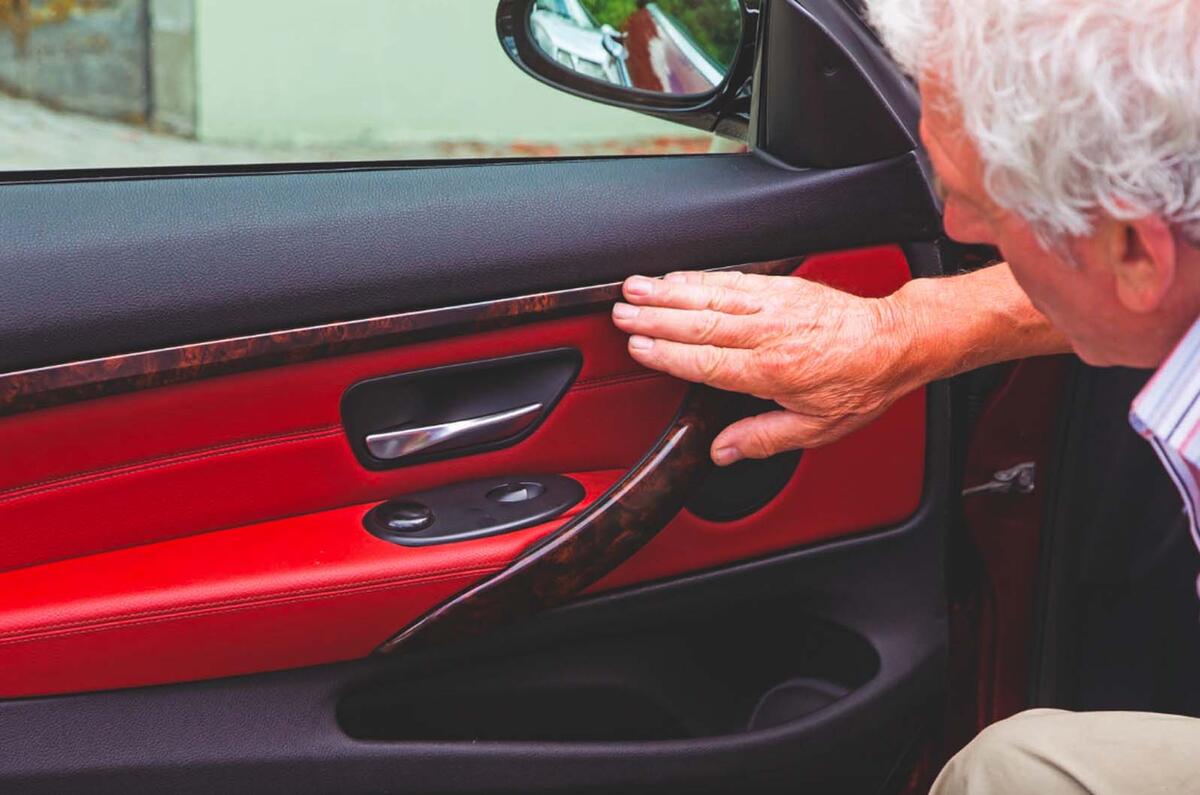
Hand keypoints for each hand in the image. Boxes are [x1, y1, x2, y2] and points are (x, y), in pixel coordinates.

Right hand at [611, 270, 920, 464]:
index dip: (668, 354)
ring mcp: (775, 305)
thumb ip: (763, 439)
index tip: (638, 347)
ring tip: (635, 287)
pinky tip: (677, 276)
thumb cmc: (859, 386)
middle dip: (656, 317)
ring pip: (712, 296)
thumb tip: (722, 451)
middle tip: (621, 313)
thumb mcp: (815, 429)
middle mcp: (770, 334)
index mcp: (773, 372)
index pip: (706, 362)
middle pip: (701, 323)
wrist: (896, 342)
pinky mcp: (783, 287)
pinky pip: (734, 279)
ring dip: (669, 291)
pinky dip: (701, 278)